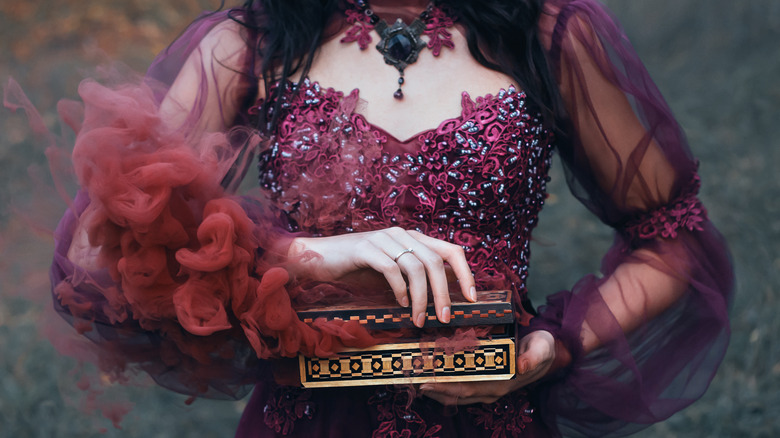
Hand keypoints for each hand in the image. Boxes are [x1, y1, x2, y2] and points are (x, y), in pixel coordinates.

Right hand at [287, 227, 476, 327]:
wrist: (319, 258)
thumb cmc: (358, 268)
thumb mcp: (393, 272)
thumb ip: (415, 278)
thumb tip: (442, 299)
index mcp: (412, 238)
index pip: (450, 250)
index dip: (465, 273)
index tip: (472, 298)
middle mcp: (401, 234)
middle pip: (435, 261)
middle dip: (444, 293)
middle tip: (444, 318)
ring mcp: (383, 239)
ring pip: (416, 267)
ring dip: (421, 298)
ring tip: (419, 319)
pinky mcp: (365, 248)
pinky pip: (391, 269)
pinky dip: (399, 290)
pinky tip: (399, 304)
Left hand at [420, 330, 554, 404]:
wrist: (547, 352)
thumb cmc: (542, 349)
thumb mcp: (541, 350)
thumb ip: (532, 358)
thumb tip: (521, 366)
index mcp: (502, 383)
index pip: (469, 389)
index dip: (447, 388)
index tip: (428, 383)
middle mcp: (492, 389)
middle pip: (458, 393)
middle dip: (435, 389)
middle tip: (413, 380)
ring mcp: (487, 387)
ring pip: (458, 392)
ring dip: (437, 388)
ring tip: (417, 379)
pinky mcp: (485, 381)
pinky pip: (462, 386)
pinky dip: (446, 383)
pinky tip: (433, 375)